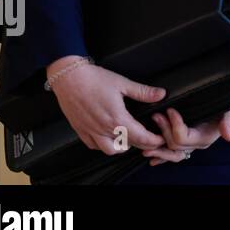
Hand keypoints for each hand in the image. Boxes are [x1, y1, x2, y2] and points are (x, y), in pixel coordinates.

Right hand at [46, 55, 168, 155]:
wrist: (69, 78)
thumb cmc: (94, 79)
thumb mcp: (122, 83)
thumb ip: (143, 92)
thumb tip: (160, 94)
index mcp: (117, 118)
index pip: (140, 137)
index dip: (153, 140)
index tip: (160, 139)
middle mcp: (103, 128)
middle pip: (128, 144)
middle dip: (143, 145)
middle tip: (151, 141)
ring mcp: (91, 131)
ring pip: (110, 150)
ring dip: (122, 147)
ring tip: (130, 140)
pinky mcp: (80, 130)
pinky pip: (93, 146)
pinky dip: (103, 146)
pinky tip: (109, 139)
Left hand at [142, 105, 229, 165]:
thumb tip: (228, 136)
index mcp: (205, 137)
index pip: (183, 138)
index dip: (174, 125)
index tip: (170, 110)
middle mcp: (197, 143)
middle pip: (174, 145)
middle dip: (163, 131)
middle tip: (155, 115)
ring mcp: (191, 144)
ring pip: (171, 153)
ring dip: (158, 149)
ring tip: (146, 146)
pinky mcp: (187, 140)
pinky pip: (173, 152)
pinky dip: (162, 156)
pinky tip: (152, 159)